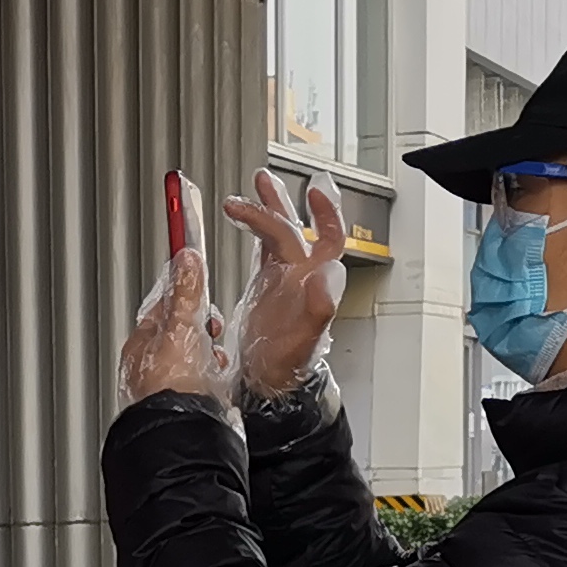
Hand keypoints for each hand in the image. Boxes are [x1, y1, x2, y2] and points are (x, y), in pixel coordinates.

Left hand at [116, 247, 229, 409]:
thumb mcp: (182, 326)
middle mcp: (150, 367)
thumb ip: (186, 291)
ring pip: (197, 358)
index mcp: (141, 344)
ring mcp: (169, 387)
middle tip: (211, 330)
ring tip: (215, 359)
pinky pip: (206, 382)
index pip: (162, 307)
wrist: (184, 432)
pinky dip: (216, 378)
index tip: (201, 288)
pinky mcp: (188, 405)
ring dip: (212, 355)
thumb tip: (185, 258)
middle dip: (204, 329)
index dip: (185, 296)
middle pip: (183, 333)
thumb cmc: (172, 384)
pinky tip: (219, 381)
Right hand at [222, 172, 347, 397]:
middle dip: (277, 203)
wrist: (269, 382)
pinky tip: (239, 221)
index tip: (312, 194)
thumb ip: (319, 308)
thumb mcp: (305, 340)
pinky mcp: (265, 284)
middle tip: (259, 184)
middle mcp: (301, 273)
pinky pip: (261, 248)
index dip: (324, 212)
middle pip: (294, 227)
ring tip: (249, 190)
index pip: (327, 236)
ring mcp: (282, 277)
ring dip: (265, 208)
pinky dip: (252, 231)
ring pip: (277, 232)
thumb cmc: (289, 365)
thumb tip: (325, 275)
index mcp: (314, 280)